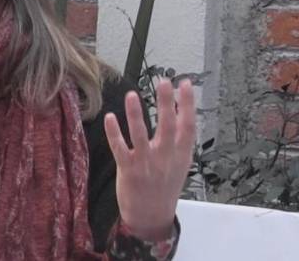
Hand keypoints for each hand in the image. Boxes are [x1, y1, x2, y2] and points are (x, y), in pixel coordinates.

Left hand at [103, 79, 195, 240]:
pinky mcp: (128, 170)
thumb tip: (184, 113)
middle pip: (167, 126)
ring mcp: (146, 164)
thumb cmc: (164, 187)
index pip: (188, 125)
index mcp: (181, 155)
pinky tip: (110, 117)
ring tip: (132, 95)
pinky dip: (114, 133)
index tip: (185, 84)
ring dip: (136, 115)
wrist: (152, 216)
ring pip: (141, 136)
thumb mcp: (180, 164)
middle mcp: (165, 158)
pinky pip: (120, 148)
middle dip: (167, 103)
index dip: (188, 104)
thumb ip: (180, 140)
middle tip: (165, 81)